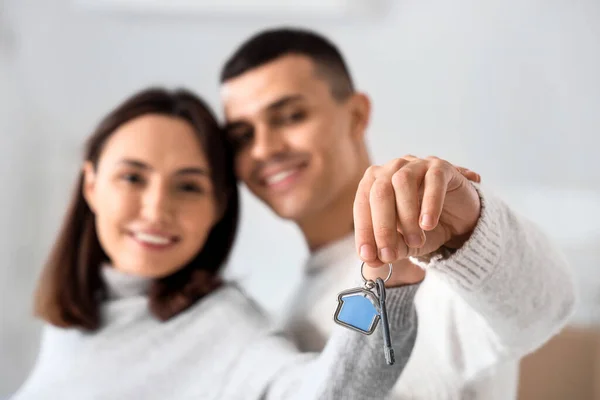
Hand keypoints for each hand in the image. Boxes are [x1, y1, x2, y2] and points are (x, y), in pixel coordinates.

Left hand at [354, 155, 480, 268]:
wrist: (460, 221)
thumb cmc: (423, 228)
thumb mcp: (403, 243)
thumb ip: (388, 249)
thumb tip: (372, 259)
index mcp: (375, 183)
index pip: (362, 204)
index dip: (363, 230)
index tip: (367, 256)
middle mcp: (392, 169)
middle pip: (379, 191)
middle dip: (382, 226)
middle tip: (389, 254)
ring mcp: (417, 165)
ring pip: (402, 182)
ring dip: (406, 216)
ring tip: (415, 241)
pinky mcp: (441, 167)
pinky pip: (433, 181)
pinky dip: (430, 204)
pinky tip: (428, 225)